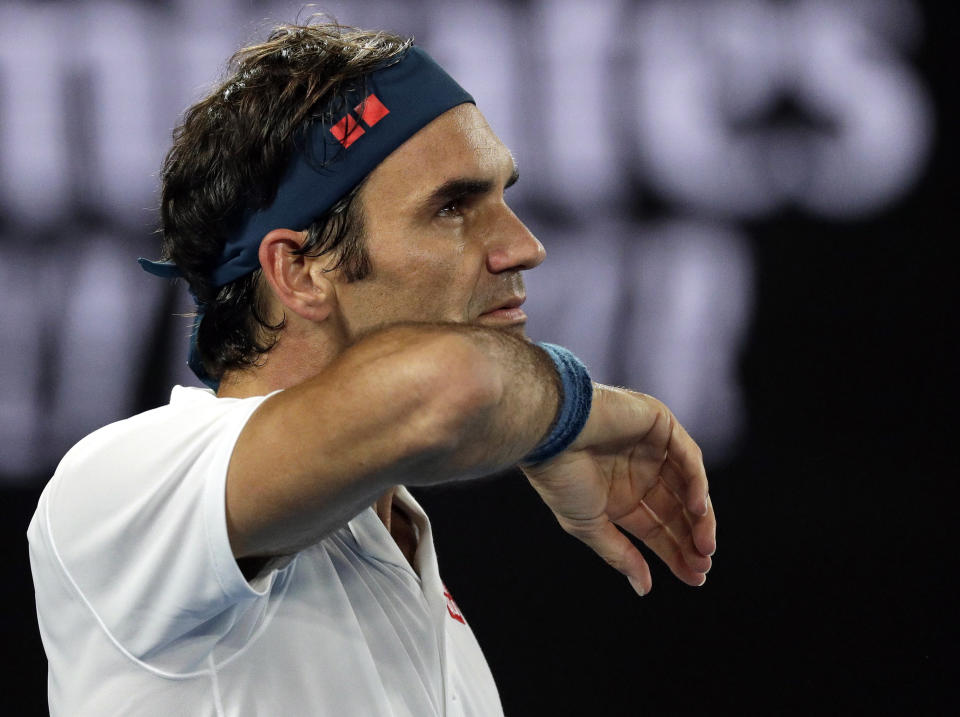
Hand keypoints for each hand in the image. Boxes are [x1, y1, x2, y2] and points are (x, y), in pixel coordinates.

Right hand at [521, 384, 715, 595]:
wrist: (549, 435)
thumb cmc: (560, 479)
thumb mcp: (589, 525)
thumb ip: (620, 554)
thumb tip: (643, 589)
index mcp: (621, 498)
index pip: (658, 528)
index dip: (677, 553)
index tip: (695, 578)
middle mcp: (640, 474)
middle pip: (678, 510)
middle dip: (692, 539)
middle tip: (703, 565)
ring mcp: (652, 448)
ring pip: (689, 486)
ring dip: (701, 516)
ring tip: (705, 545)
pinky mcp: (660, 423)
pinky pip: (687, 456)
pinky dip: (697, 482)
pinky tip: (698, 510)